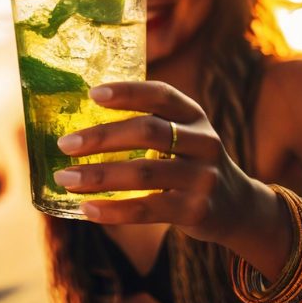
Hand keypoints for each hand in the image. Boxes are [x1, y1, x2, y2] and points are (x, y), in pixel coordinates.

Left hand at [52, 81, 271, 246]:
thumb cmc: (189, 164)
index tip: (93, 94)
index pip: (161, 94)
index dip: (128, 92)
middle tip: (65, 144)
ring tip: (66, 178)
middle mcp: (203, 141)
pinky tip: (87, 208)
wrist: (236, 207)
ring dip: (98, 175)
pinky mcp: (196, 211)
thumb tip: (79, 125)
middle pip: (148, 131)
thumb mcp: (181, 136)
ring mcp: (203, 177)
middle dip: (102, 137)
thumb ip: (147, 125)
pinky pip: (148, 209)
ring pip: (144, 172)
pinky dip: (113, 210)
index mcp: (194, 115)